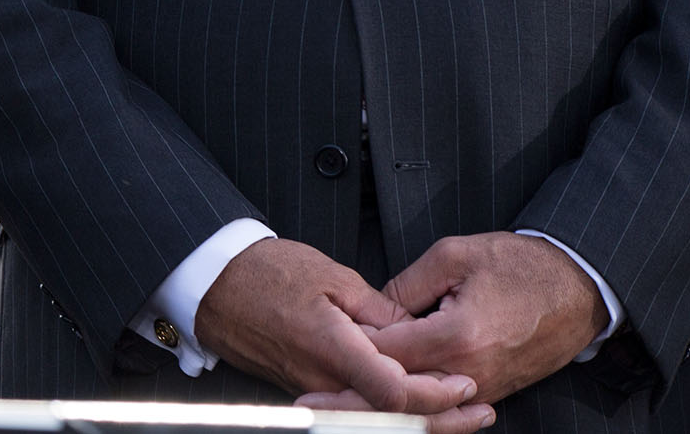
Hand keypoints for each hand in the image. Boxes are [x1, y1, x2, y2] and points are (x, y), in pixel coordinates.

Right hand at [196, 237, 489, 433]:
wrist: (212, 283)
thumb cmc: (263, 272)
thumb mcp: (331, 275)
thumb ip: (380, 309)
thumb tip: (415, 330)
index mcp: (331, 347)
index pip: (395, 390)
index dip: (435, 393)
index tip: (463, 384)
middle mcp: (322, 378)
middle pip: (391, 416)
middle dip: (441, 419)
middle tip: (477, 412)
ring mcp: (312, 388)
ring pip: (376, 416)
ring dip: (420, 417)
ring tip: (458, 413)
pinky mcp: (305, 388)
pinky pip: (356, 407)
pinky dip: (391, 408)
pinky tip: (415, 403)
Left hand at [343, 235, 608, 407]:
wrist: (579, 288)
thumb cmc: (522, 266)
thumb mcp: (454, 256)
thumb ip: (405, 287)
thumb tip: (372, 311)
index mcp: (457, 337)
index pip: (385, 355)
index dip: (351, 346)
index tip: (324, 340)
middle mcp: (470, 372)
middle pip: (398, 390)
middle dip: (356, 387)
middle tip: (317, 388)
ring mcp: (484, 388)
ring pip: (421, 405)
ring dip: (384, 398)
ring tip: (342, 395)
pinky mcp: (494, 392)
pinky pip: (444, 403)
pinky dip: (415, 400)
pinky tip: (388, 391)